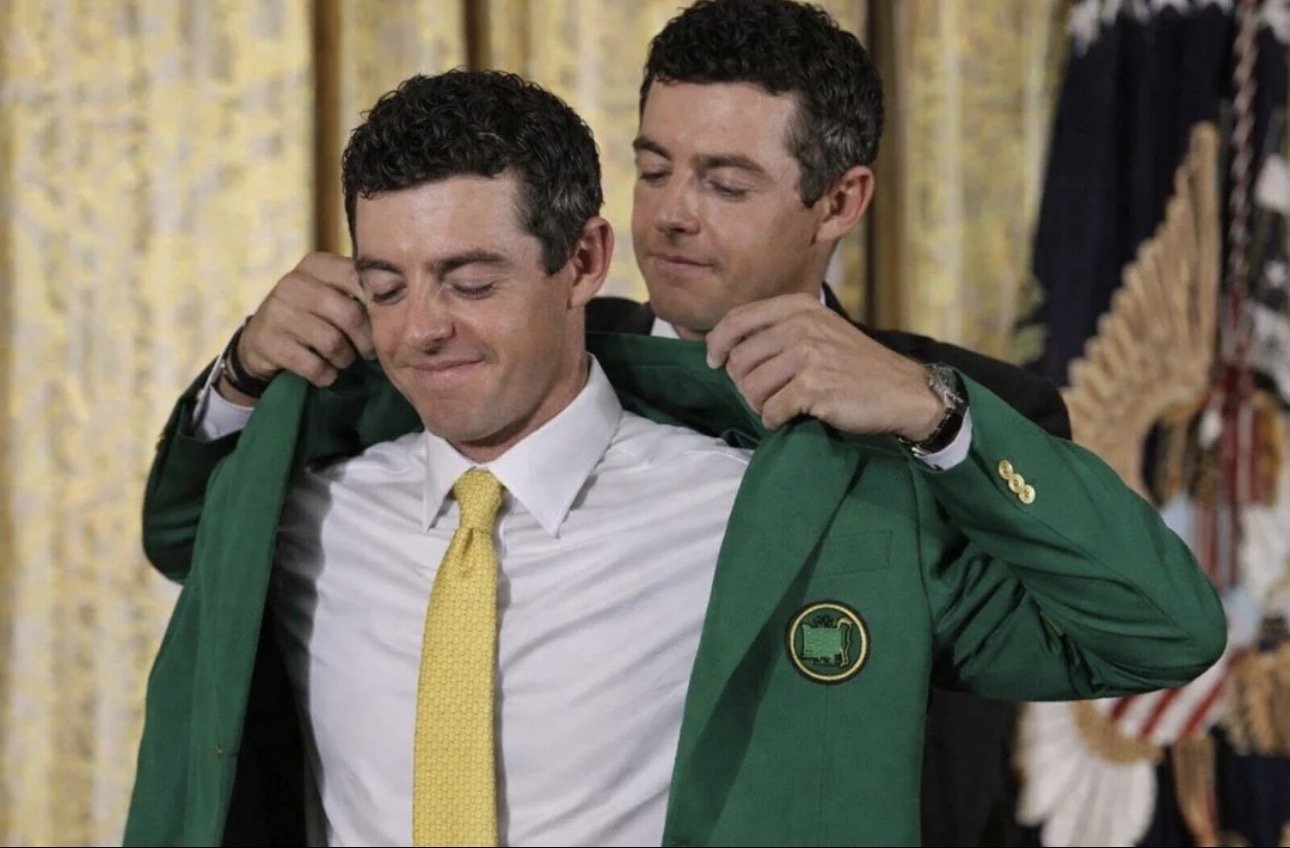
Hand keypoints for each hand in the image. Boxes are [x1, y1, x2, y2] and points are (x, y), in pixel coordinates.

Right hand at [218, 252, 372, 402]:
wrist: (261, 340)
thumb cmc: (311, 315)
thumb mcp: (332, 293)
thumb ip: (361, 291)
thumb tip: (404, 304)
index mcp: (316, 264)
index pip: (360, 278)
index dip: (379, 305)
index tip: (386, 323)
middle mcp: (293, 282)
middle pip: (350, 315)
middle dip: (366, 341)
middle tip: (367, 352)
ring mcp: (276, 310)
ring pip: (333, 343)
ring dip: (345, 359)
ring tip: (343, 360)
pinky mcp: (267, 340)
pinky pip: (313, 366)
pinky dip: (326, 375)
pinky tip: (326, 373)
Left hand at [704, 293, 944, 438]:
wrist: (904, 392)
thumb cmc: (855, 366)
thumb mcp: (820, 329)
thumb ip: (779, 329)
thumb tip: (725, 345)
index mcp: (799, 307)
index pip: (736, 319)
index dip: (717, 343)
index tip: (714, 361)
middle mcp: (801, 325)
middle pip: (738, 359)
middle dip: (743, 383)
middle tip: (764, 395)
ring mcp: (808, 355)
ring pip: (751, 386)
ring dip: (760, 404)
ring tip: (782, 405)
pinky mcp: (813, 387)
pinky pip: (771, 410)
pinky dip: (776, 420)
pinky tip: (793, 417)